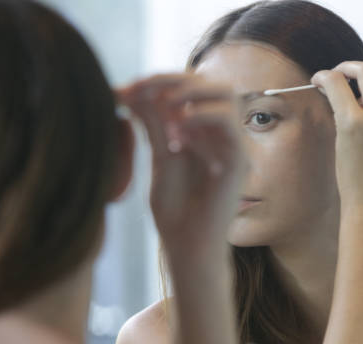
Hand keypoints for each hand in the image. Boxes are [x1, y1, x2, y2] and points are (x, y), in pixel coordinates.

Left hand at [116, 74, 246, 251]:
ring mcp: (231, 144)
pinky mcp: (238, 159)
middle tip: (139, 88)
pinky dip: (200, 117)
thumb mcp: (159, 156)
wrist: (188, 245)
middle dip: (171, 79)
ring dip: (190, 92)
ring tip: (163, 106)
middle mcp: (219, 133)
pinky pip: (227, 122)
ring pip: (225, 93)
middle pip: (208, 81)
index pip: (188, 87)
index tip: (124, 90)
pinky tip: (176, 135)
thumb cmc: (174, 210)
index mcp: (201, 130)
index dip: (158, 80)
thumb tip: (135, 89)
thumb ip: (153, 123)